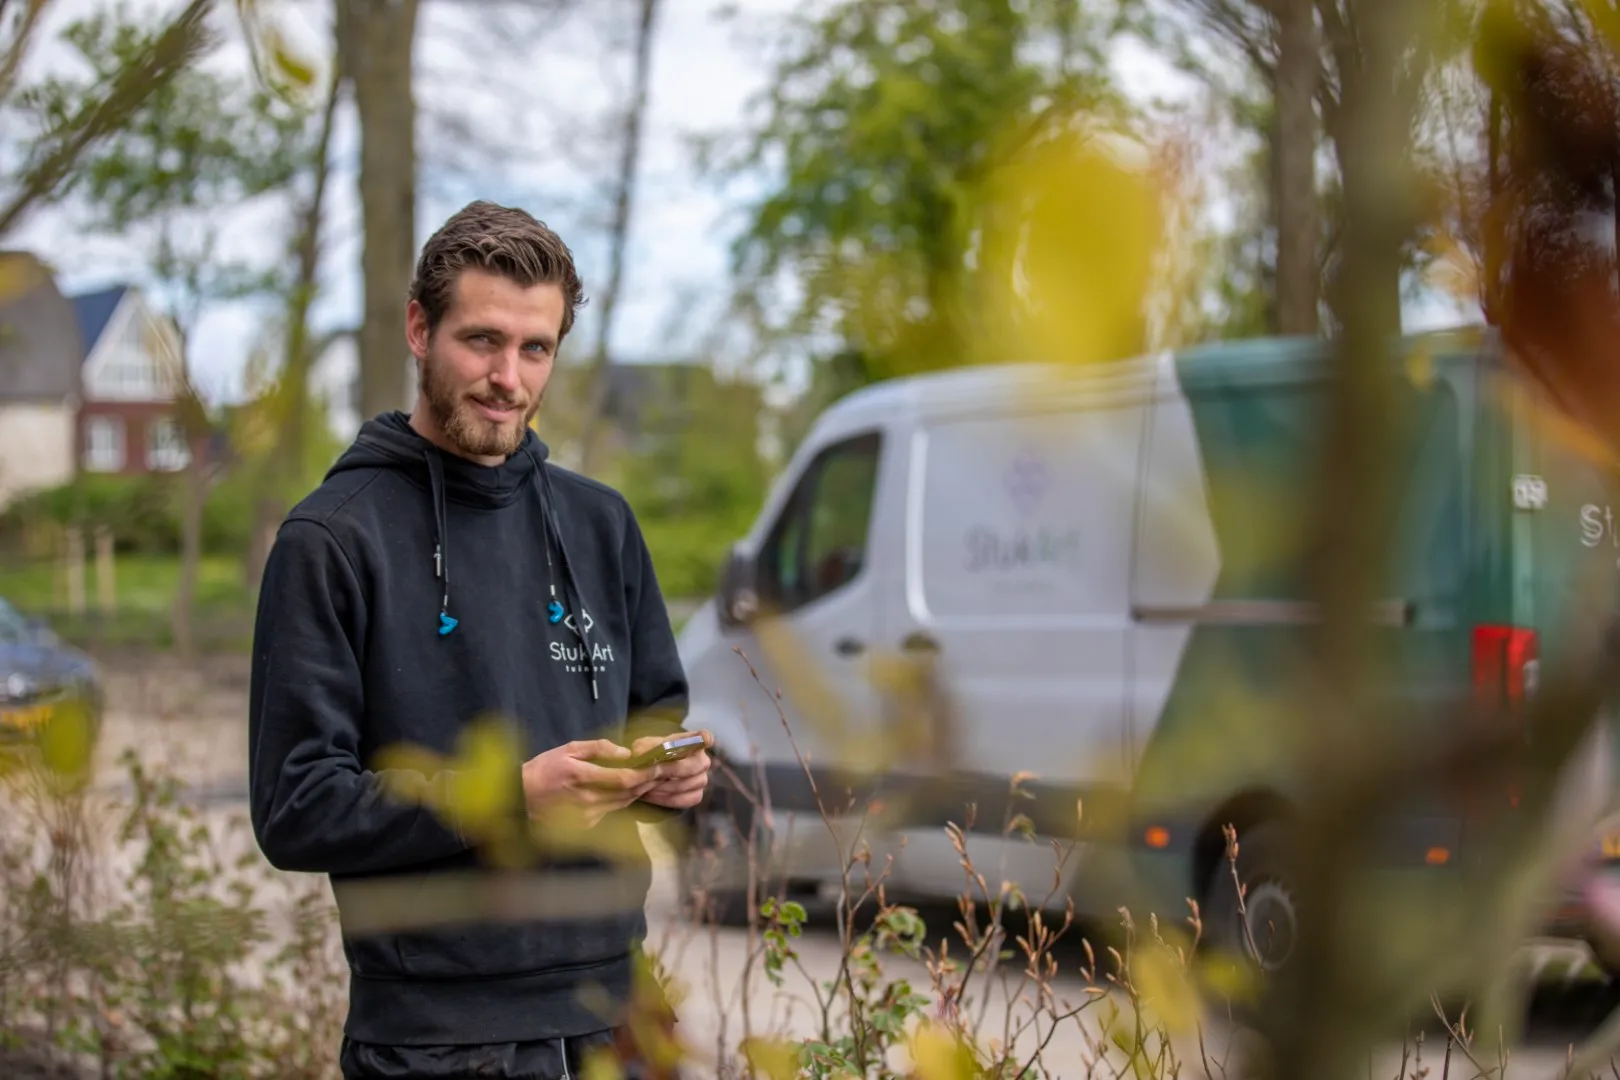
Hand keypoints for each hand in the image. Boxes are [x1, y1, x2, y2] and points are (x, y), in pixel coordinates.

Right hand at [521, 739, 660, 827]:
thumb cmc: (544, 769)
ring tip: (653, 779)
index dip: (646, 774)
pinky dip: (624, 800)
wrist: (520, 798)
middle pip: (629, 793)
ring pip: (623, 803)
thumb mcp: (568, 749)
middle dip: (649, 782)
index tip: (662, 765)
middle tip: (665, 771)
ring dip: (639, 792)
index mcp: (583, 777)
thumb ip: (598, 749)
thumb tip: (625, 753)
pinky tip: (630, 790)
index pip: (625, 779)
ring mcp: (587, 815)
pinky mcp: (586, 824)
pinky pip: (612, 811)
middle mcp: (588, 799)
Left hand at [633, 730, 714, 810]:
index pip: (704, 738)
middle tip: (655, 774)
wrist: (645, 776)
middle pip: (698, 764)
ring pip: (693, 783)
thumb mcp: (642, 749)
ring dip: (669, 786)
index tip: (703, 739)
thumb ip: (645, 748)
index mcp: (690, 742)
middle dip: (674, 769)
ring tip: (649, 786)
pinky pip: (690, 798)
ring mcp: (701, 778)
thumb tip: (643, 753)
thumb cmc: (647, 757)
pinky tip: (656, 795)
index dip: (705, 739)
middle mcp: (701, 759)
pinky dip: (670, 798)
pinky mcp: (696, 795)